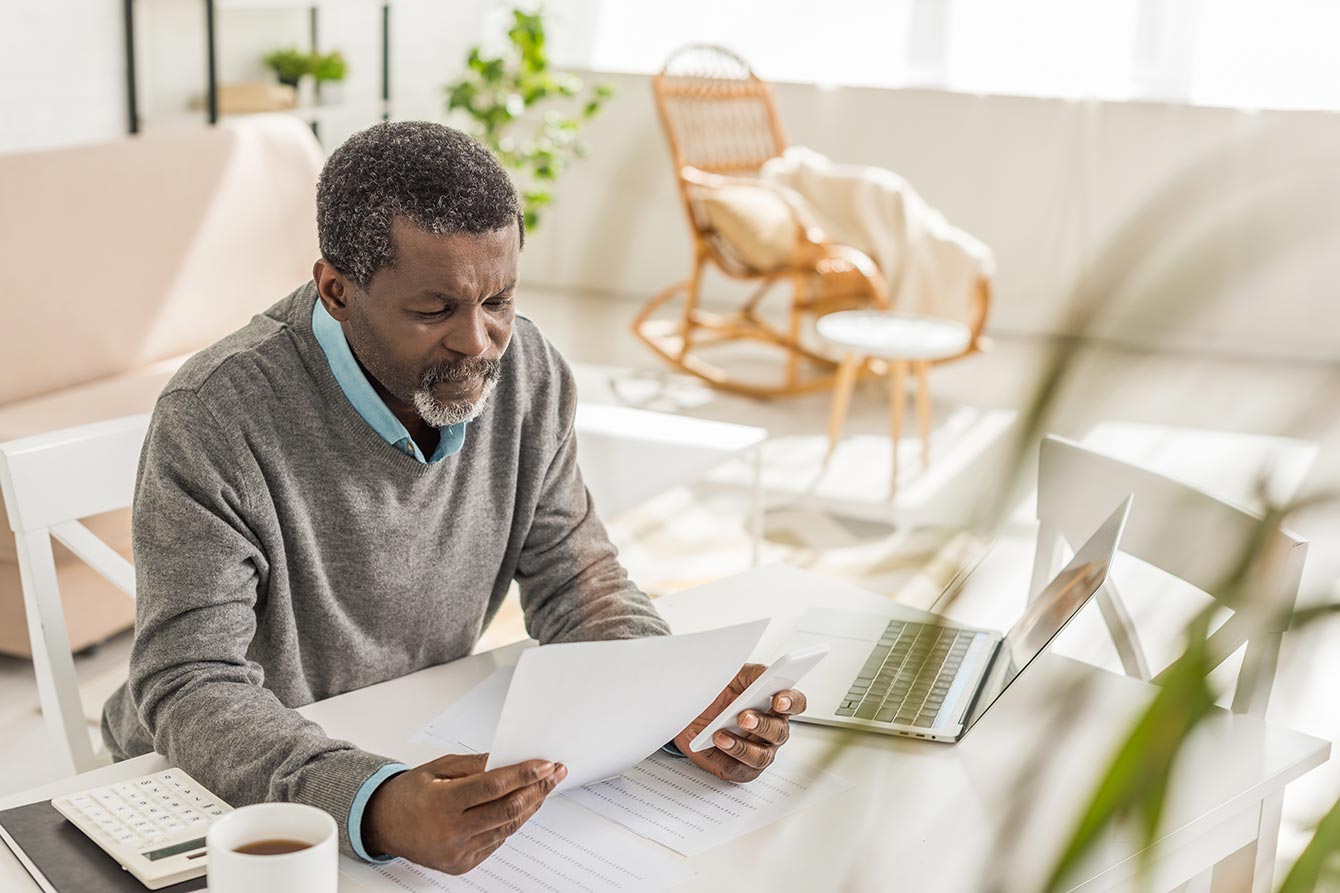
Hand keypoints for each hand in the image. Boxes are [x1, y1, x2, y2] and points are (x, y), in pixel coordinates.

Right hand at [364, 753, 564, 874]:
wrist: (383, 825)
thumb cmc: (409, 793)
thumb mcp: (437, 768)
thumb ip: (474, 764)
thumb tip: (508, 759)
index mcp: (442, 802)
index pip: (493, 787)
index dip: (524, 774)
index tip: (545, 763)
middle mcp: (451, 831)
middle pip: (507, 809)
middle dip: (537, 789)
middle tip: (554, 773)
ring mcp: (458, 852)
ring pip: (507, 827)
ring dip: (530, 806)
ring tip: (544, 788)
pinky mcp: (462, 864)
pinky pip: (496, 841)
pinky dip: (512, 822)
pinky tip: (523, 806)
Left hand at [672, 663, 806, 782]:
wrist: (692, 711)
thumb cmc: (719, 694)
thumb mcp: (736, 676)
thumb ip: (755, 674)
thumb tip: (768, 673)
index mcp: (775, 705)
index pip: (796, 703)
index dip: (791, 702)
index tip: (778, 700)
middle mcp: (771, 730)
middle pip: (779, 733)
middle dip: (762, 725)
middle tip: (743, 717)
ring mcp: (758, 751)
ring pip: (761, 757)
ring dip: (741, 747)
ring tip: (720, 735)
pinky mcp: (740, 768)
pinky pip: (736, 769)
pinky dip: (720, 758)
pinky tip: (708, 746)